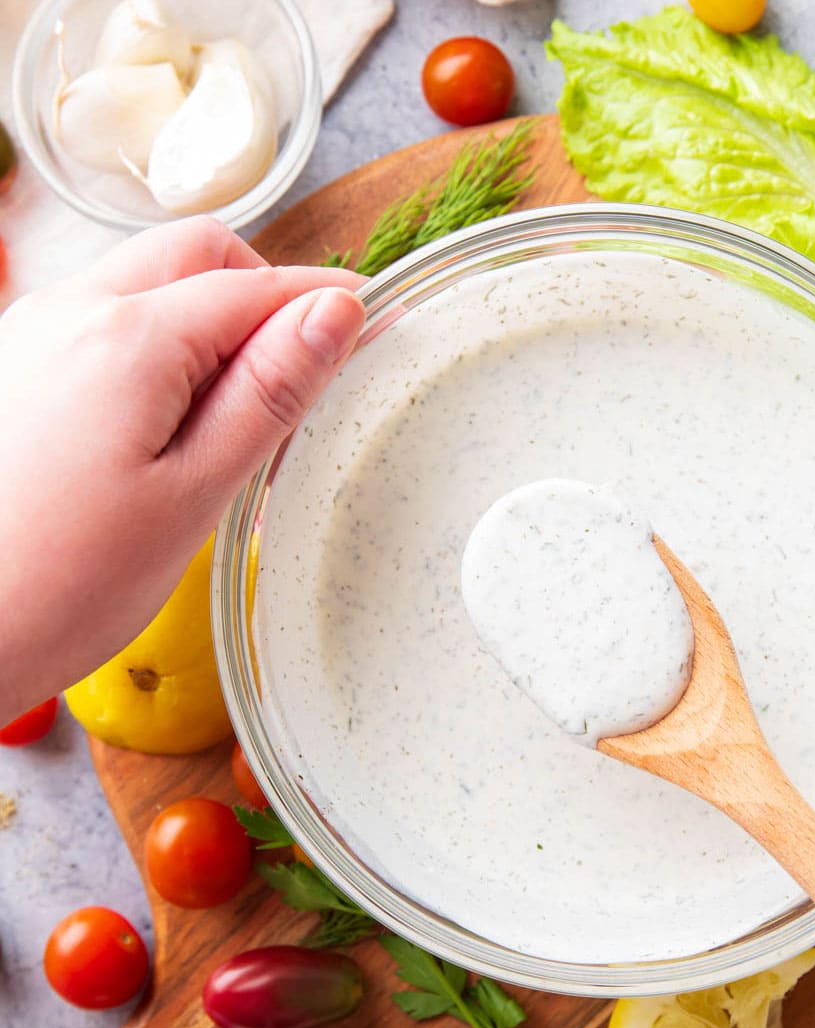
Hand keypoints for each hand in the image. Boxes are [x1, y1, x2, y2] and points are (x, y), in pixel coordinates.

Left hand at [0, 217, 364, 721]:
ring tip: (239, 411)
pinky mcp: (14, 368)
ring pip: (147, 284)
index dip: (323, 300)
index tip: (376, 317)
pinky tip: (172, 420)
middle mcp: (68, 312)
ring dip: (209, 318)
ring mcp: (31, 334)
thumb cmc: (65, 582)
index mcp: (127, 339)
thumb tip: (332, 313)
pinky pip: (106, 322)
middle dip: (263, 291)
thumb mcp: (195, 491)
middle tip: (307, 368)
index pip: (254, 287)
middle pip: (195, 255)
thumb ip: (268, 393)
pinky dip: (160, 346)